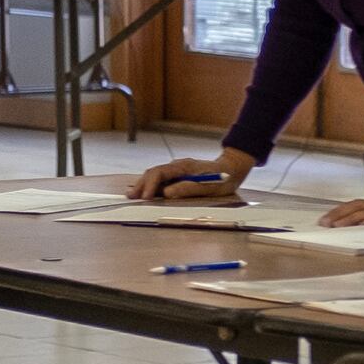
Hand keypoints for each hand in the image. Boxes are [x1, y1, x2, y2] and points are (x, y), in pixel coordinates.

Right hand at [130, 151, 251, 203]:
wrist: (233, 168)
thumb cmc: (223, 178)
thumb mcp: (209, 186)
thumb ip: (188, 188)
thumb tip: (166, 193)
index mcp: (184, 166)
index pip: (160, 173)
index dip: (150, 185)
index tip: (145, 198)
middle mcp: (178, 166)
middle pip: (153, 173)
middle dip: (141, 185)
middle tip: (130, 197)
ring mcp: (178, 169)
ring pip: (155, 175)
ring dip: (144, 185)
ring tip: (132, 195)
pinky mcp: (179, 175)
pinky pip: (161, 179)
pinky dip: (151, 185)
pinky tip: (145, 192)